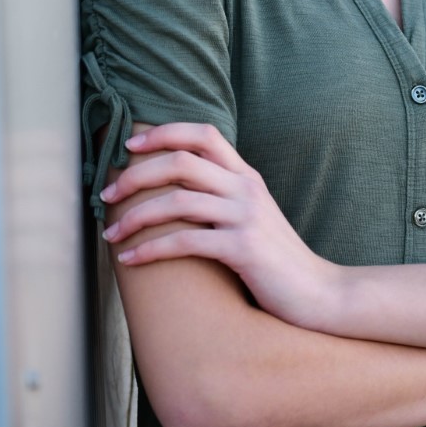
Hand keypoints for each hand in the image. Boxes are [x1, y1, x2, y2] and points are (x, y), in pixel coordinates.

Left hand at [99, 123, 338, 327]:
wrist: (318, 293)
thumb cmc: (277, 259)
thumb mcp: (252, 216)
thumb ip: (223, 196)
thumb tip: (175, 191)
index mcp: (247, 176)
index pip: (204, 133)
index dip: (163, 133)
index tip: (129, 147)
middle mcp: (247, 188)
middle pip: (181, 162)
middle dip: (136, 175)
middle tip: (106, 194)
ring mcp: (247, 217)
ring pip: (177, 201)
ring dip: (135, 215)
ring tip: (111, 233)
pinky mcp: (244, 249)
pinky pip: (186, 242)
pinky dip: (151, 249)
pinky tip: (131, 259)